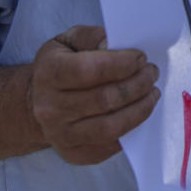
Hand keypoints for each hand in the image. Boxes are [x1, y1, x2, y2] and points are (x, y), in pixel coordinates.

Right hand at [30, 25, 159, 164]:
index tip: (141, 58)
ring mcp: (61, 134)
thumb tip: (113, 44)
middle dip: (137, 84)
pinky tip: (139, 111)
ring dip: (140, 109)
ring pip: (110, 126)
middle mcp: (50, 108)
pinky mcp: (75, 153)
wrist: (37, 102)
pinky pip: (111, 145)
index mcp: (49, 73)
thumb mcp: (68, 41)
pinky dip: (132, 128)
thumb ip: (92, 37)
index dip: (121, 64)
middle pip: (104, 99)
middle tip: (152, 74)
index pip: (88, 70)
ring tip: (152, 93)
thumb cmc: (61, 66)